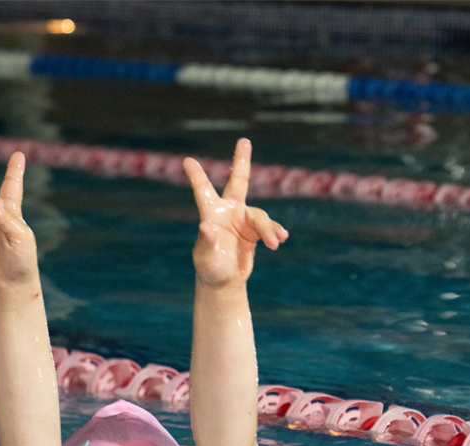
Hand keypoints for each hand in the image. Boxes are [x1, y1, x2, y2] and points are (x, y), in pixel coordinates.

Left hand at [184, 138, 287, 288]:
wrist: (224, 281)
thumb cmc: (209, 268)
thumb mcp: (205, 257)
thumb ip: (206, 241)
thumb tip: (206, 226)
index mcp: (211, 214)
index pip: (204, 191)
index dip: (197, 176)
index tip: (187, 161)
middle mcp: (228, 212)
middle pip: (238, 182)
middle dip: (242, 162)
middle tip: (244, 140)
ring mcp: (243, 220)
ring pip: (260, 216)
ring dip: (269, 229)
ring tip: (275, 243)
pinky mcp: (255, 232)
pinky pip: (270, 228)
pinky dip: (276, 232)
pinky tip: (281, 238)